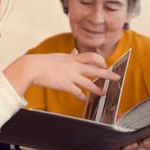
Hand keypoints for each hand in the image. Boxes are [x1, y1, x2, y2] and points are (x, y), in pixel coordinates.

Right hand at [4, 52, 119, 98]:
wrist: (32, 67)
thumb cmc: (42, 61)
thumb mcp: (58, 56)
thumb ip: (69, 54)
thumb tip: (75, 50)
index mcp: (72, 58)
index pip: (92, 57)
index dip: (100, 61)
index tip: (104, 64)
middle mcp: (74, 66)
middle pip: (95, 69)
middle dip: (108, 73)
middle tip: (117, 77)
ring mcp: (70, 76)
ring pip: (89, 83)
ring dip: (97, 89)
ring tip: (103, 93)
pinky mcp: (65, 85)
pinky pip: (78, 92)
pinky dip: (82, 96)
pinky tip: (84, 99)